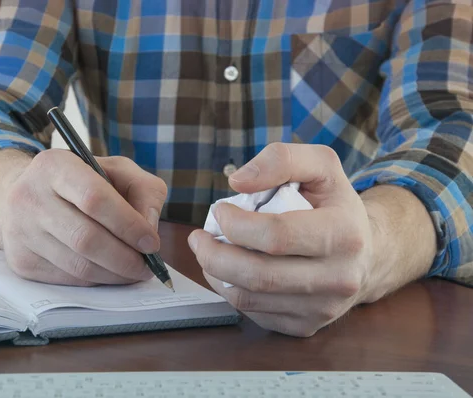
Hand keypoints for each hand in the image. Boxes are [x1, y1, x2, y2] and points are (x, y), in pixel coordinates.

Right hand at [0, 149, 166, 285]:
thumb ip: (144, 190)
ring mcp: (20, 231)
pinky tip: (109, 272)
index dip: (128, 225)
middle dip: (125, 258)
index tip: (151, 243)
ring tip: (133, 271)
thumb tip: (150, 227)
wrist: (28, 195)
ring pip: (77, 265)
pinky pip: (67, 279)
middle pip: (85, 238)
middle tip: (147, 267)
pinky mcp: (20, 260)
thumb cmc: (81, 182)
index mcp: (55, 165)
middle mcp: (29, 196)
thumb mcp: (117, 170)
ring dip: (114, 275)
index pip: (94, 199)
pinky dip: (96, 280)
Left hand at [188, 143, 434, 336]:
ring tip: (208, 251)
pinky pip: (254, 314)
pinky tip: (229, 271)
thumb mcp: (321, 165)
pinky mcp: (306, 326)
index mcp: (343, 234)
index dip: (236, 224)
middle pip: (259, 275)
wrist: (367, 253)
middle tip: (198, 238)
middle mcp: (338, 278)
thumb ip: (281, 160)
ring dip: (216, 273)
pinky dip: (230, 291)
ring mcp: (323, 308)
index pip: (276, 236)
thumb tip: (237, 182)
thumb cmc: (335, 204)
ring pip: (250, 299)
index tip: (219, 211)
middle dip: (214, 255)